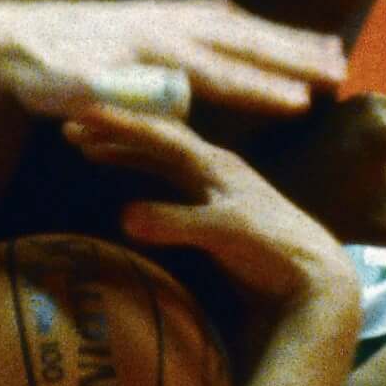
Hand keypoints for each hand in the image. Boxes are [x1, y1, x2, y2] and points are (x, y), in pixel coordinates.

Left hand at [0, 0, 345, 123]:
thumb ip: (128, 95)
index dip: (263, 88)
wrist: (6, 35)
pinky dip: (246, 23)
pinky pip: (214, 15)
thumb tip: (176, 96)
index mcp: (153, 50)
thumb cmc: (40, 75)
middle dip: (295, 55)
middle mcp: (166, 26)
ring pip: (238, 25)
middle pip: (244, 40)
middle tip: (342, 70)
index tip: (305, 102)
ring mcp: (162, 16)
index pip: (221, 72)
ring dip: (283, 38)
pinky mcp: (153, 15)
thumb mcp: (75, 92)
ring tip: (329, 50)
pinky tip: (254, 28)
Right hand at [62, 109, 356, 308]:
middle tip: (72, 125)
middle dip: (115, 130)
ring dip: (126, 148)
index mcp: (216, 164)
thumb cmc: (274, 250)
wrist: (313, 275)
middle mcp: (214, 166)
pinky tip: (127, 172)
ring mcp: (215, 185)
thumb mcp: (225, 234)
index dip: (121, 123)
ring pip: (161, 156)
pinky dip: (142, 169)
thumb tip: (123, 215)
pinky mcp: (214, 206)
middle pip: (156, 138)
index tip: (83, 111)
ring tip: (87, 144)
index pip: (160, 134)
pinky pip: (168, 176)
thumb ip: (177, 223)